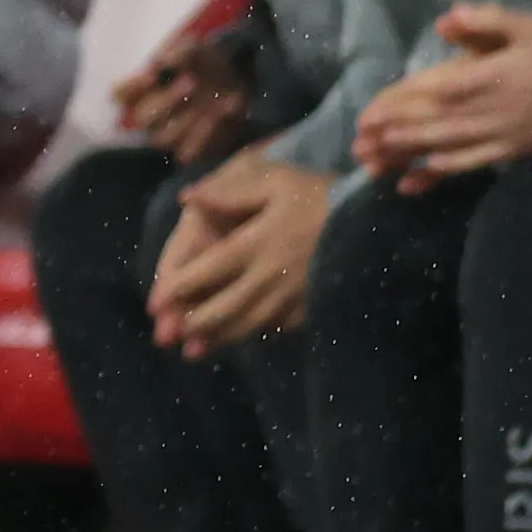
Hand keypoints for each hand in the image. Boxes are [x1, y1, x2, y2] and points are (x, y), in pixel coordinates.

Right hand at [113, 39, 250, 169]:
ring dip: (188, 120)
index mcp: (145, 89)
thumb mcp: (196, 49)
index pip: (120, 93)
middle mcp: (153, 115)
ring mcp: (171, 134)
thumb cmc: (207, 63)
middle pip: (142, 119)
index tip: (152, 76)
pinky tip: (225, 113)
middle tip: (192, 81)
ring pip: (163, 138)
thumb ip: (179, 52)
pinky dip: (206, 135)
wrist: (240, 81)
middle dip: (166, 100)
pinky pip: (187, 153)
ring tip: (214, 101)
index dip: (129, 87)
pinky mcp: (192, 149)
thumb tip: (161, 63)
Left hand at [147, 148, 329, 354]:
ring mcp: (294, 297)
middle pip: (225, 306)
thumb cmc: (321, 196)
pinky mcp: (313, 308)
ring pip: (250, 324)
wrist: (377, 224)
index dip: (179, 288)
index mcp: (257, 243)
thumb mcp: (276, 181)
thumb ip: (229, 192)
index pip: (208, 270)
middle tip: (168, 336)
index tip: (155, 303)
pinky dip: (254, 334)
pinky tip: (240, 338)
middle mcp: (272, 276)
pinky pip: (278, 327)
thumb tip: (187, 198)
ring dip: (220, 337)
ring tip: (194, 349)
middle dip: (194, 322)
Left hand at [357, 4, 531, 185]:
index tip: (368, 115)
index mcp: (483, 78)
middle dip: (392, 133)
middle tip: (359, 142)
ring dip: (407, 155)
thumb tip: (447, 21)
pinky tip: (415, 182)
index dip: (397, 105)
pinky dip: (441, 174)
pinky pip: (469, 165)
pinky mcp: (505, 153)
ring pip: (444, 147)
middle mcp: (484, 110)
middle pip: (430, 123)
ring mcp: (494, 135)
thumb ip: (486, 20)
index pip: (430, 92)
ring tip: (375, 162)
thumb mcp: (524, 27)